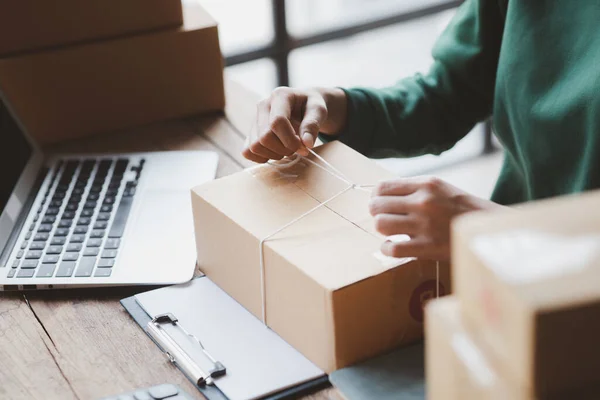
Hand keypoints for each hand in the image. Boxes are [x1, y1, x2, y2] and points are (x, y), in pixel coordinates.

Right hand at [242, 86, 347, 162]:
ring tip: (286, 149)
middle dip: (283, 149)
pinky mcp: (251, 131)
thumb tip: (306, 144)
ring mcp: (254, 119)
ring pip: (254, 146)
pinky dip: (261, 158)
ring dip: (273, 154)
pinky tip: (275, 152)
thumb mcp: (319, 111)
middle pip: (264, 137)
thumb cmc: (311, 106)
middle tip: (296, 148)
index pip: (277, 122)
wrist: (303, 104)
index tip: (303, 147)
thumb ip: (313, 125)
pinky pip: (247, 151)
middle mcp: (263, 105)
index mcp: (280, 96)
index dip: (290, 140)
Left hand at [369, 176, 505, 260]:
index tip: (380, 202)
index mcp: (426, 185)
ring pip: (381, 225)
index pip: (382, 187)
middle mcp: (423, 202)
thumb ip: (414, 189)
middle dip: (376, 213)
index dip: (376, 196)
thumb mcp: (440, 188)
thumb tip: (382, 194)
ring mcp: (424, 225)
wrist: (488, 229)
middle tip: (385, 218)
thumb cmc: (461, 209)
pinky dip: (387, 248)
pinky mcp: (426, 247)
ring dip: (383, 230)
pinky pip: (392, 248)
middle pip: (377, 206)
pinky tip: (394, 246)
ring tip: (391, 232)